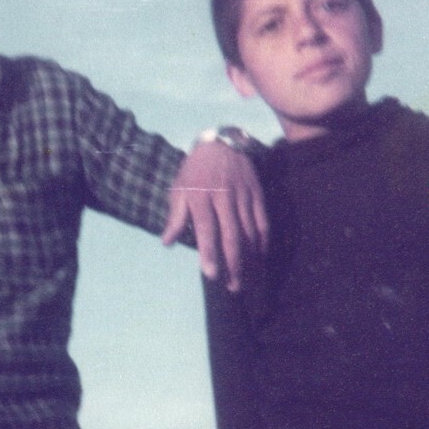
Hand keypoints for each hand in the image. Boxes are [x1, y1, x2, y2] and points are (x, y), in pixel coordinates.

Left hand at [162, 142, 267, 290]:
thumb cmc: (195, 169)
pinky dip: (263, 241)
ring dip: (249, 258)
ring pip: (249, 232)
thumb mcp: (179, 188)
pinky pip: (262, 221)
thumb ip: (175, 216)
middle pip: (232, 235)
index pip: (206, 229)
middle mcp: (224, 197)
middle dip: (233, 264)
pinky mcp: (257, 194)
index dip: (209, 253)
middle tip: (233, 286)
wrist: (222, 142)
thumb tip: (166, 242)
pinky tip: (260, 257)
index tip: (211, 275)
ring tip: (246, 279)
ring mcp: (243, 196)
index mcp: (201, 196)